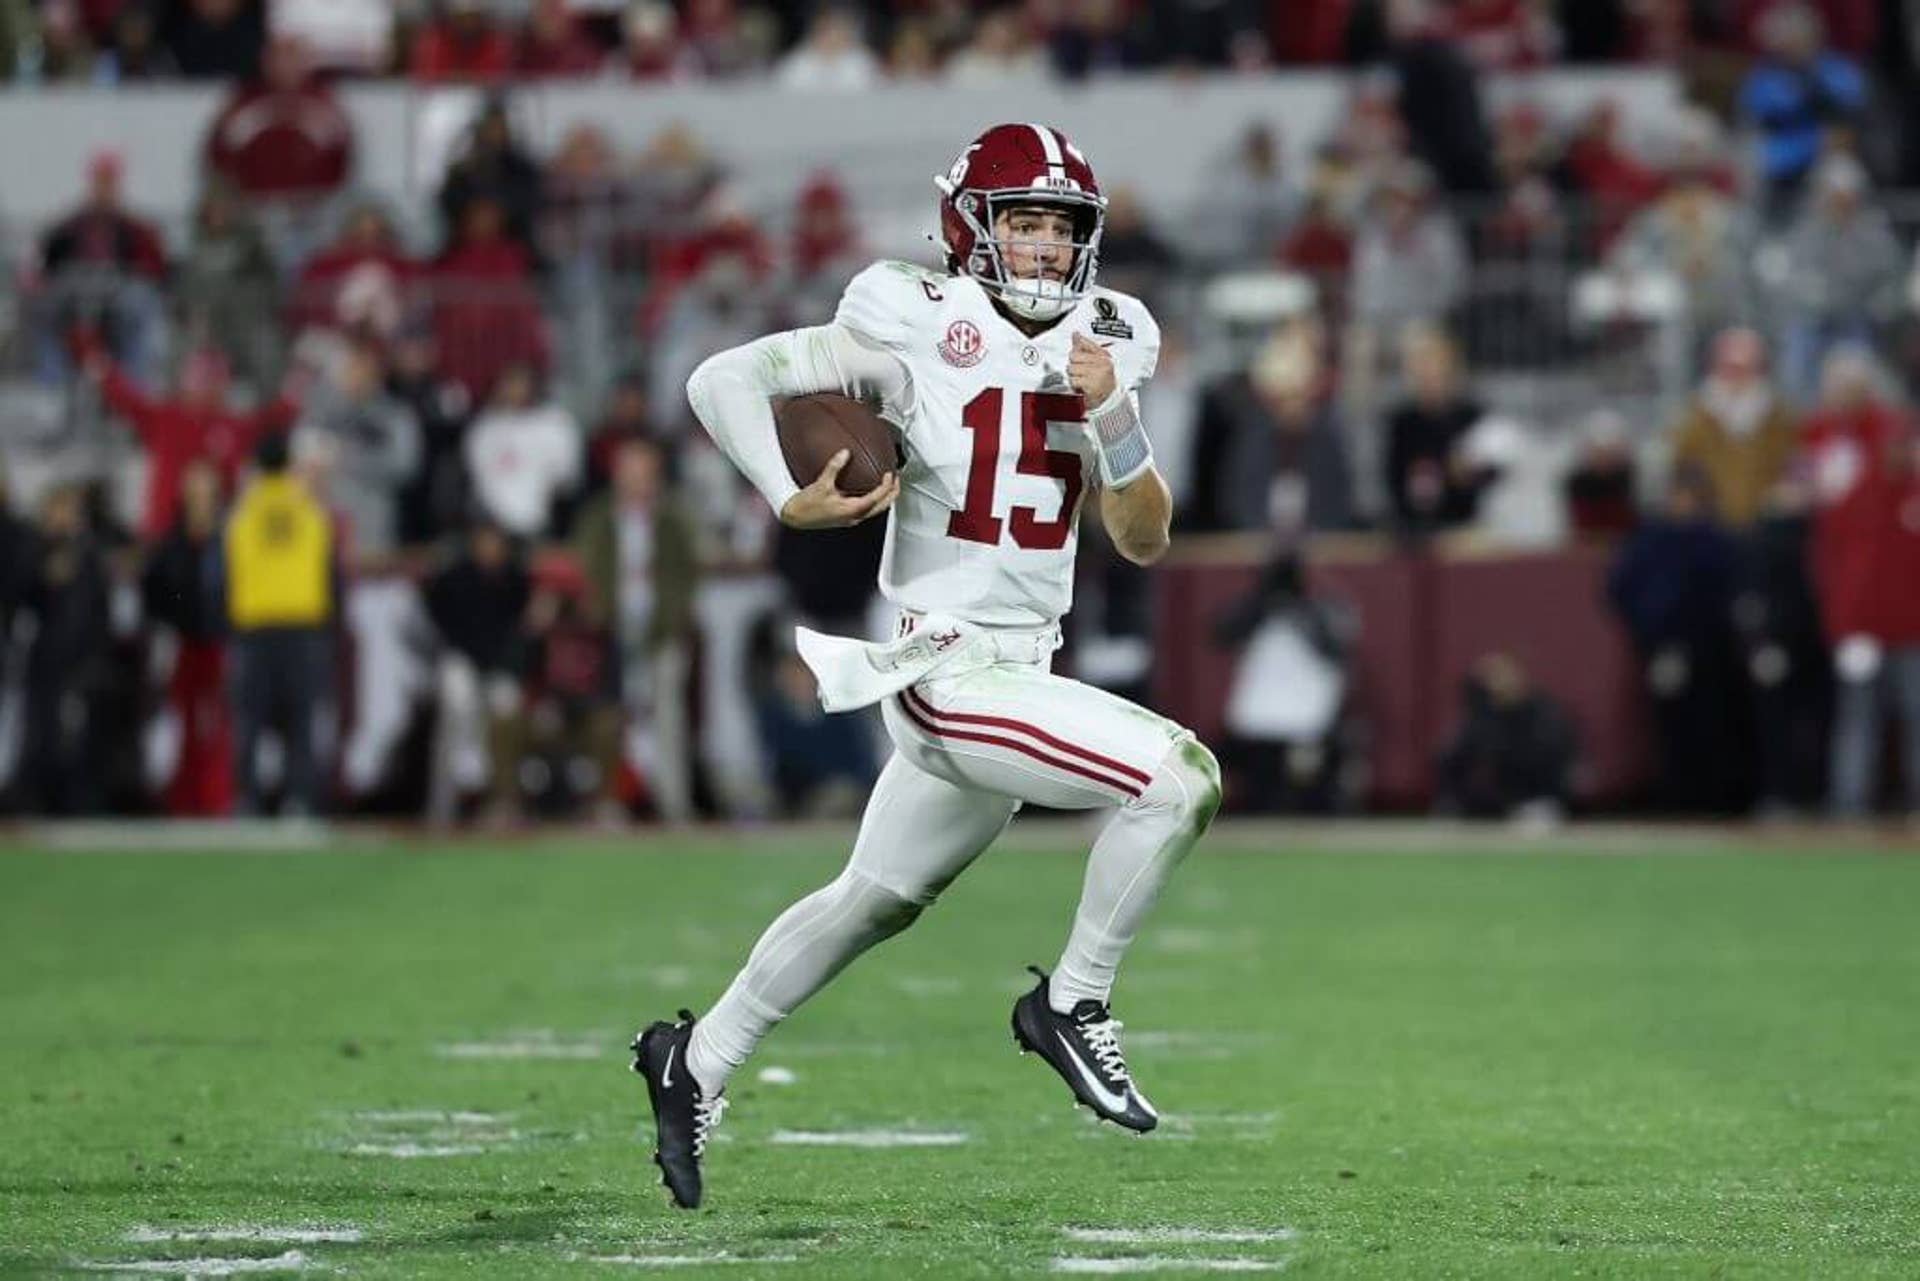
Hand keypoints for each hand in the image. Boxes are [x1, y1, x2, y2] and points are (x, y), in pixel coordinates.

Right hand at [779, 449, 898, 528]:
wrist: (795, 518)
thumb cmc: (806, 505)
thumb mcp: (821, 484)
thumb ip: (834, 467)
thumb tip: (845, 453)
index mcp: (852, 510)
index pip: (877, 498)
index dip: (886, 486)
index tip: (890, 473)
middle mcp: (855, 517)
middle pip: (883, 506)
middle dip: (892, 493)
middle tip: (897, 478)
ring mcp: (852, 519)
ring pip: (877, 509)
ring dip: (885, 497)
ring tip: (888, 483)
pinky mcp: (847, 517)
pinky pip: (868, 509)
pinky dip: (875, 499)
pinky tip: (870, 489)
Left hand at [1068, 333, 1116, 405]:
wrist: (1108, 400)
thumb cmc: (1101, 380)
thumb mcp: (1096, 361)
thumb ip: (1085, 347)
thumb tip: (1075, 334)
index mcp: (1103, 355)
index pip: (1085, 343)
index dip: (1077, 349)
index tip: (1078, 352)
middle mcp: (1102, 363)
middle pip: (1074, 356)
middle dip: (1074, 366)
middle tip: (1081, 373)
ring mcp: (1097, 374)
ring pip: (1071, 369)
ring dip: (1073, 377)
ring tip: (1082, 380)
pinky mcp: (1091, 385)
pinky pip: (1073, 380)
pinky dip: (1075, 385)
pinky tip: (1082, 387)